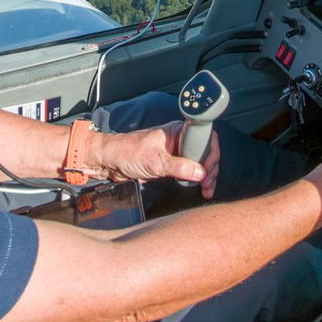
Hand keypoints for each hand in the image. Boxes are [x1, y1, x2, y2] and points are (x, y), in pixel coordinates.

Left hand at [89, 122, 219, 196]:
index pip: (204, 138)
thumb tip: (200, 172)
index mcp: (177, 131)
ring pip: (199, 163)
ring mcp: (176, 153)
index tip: (209, 169)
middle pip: (205, 152)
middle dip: (210, 169)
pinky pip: (190, 172)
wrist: (110, 162)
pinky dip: (197, 181)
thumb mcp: (155, 161)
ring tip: (206, 189)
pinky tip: (201, 189)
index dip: (211, 153)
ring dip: (206, 177)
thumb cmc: (128, 152)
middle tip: (208, 183)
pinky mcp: (171, 166)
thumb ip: (179, 166)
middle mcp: (179, 140)